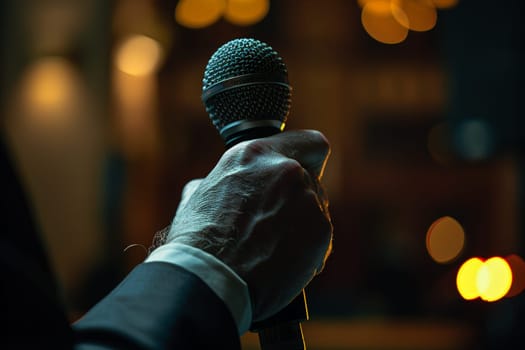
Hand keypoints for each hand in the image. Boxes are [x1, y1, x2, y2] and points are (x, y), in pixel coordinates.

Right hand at [167, 130, 332, 320]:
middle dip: (296, 198)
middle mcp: (286, 169)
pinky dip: (308, 249)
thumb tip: (221, 186)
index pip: (308, 142)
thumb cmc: (199, 241)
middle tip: (274, 224)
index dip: (308, 158)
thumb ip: (225, 182)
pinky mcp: (321, 230)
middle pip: (311, 178)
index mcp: (254, 154)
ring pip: (316, 207)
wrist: (211, 279)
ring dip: (301, 223)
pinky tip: (282, 263)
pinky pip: (321, 236)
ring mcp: (306, 198)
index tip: (305, 170)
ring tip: (272, 248)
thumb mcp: (200, 195)